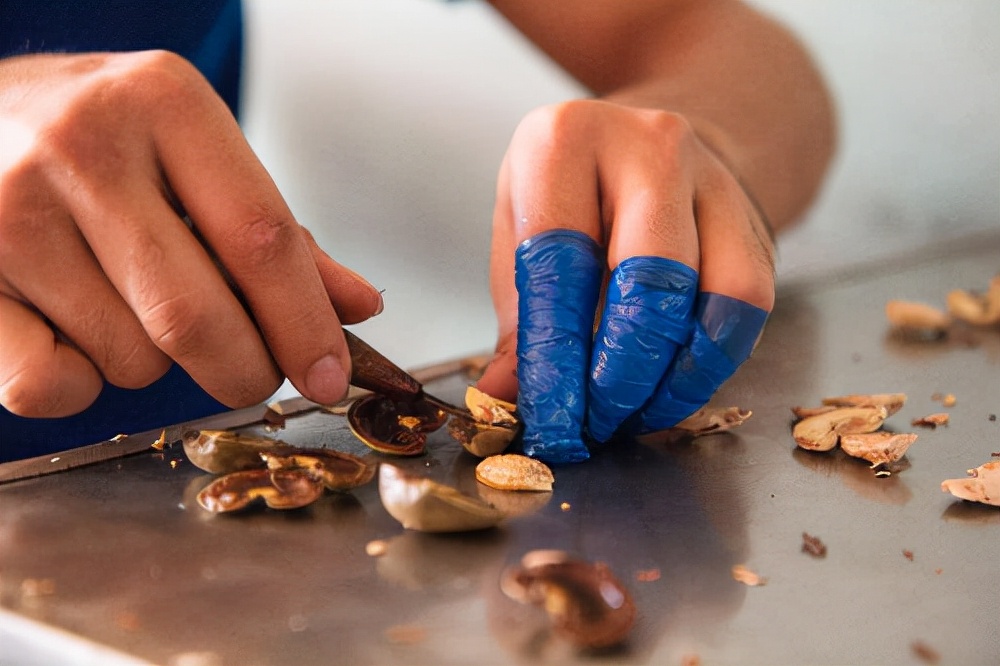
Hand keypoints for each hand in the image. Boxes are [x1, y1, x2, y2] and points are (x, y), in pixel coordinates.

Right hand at [0, 51, 381, 416]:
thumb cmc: (101, 141)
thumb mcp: (195, 155)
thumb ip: (277, 234)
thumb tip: (359, 307)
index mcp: (165, 104)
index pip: (262, 241)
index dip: (306, 324)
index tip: (328, 376)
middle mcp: (83, 147)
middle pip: (198, 317)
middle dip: (243, 370)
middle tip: (247, 367)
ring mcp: (10, 211)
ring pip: (131, 358)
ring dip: (154, 360)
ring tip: (127, 300)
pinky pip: (49, 385)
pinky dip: (79, 383)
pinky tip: (73, 328)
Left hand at [477, 100, 773, 462]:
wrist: (643, 147)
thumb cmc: (567, 196)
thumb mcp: (520, 232)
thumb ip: (520, 318)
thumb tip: (505, 400)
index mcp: (564, 142)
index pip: (560, 263)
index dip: (556, 355)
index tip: (551, 416)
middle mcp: (647, 147)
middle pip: (648, 280)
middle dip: (621, 374)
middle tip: (594, 425)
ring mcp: (711, 178)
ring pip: (715, 297)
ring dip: (673, 378)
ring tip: (634, 417)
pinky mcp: (753, 219)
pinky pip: (746, 306)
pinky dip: (710, 363)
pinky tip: (673, 390)